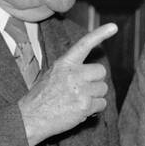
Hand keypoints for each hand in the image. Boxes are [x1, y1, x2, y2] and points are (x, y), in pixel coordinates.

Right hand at [18, 23, 116, 145]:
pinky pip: (102, 104)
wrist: (30, 118)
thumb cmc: (41, 98)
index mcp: (64, 63)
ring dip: (95, 97)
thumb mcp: (52, 75)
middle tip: (83, 90)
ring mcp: (80, 89)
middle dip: (96, 81)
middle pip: (101, 71)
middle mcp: (73, 74)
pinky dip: (95, 109)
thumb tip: (92, 73)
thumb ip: (70, 70)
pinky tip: (80, 111)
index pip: (84, 45)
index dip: (100, 34)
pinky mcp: (84, 105)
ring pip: (103, 89)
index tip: (114, 27)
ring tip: (77, 102)